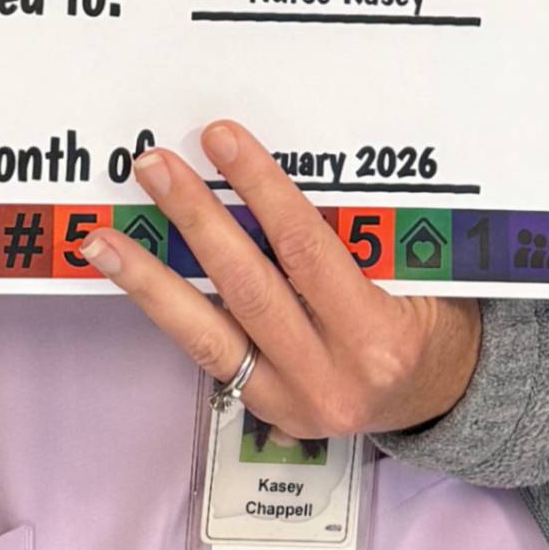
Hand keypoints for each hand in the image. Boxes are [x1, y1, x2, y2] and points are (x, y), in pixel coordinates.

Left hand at [83, 123, 483, 439]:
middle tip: (155, 167)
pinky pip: (209, 353)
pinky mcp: (267, 409)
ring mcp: (293, 401)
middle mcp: (331, 377)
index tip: (223, 140)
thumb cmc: (437, 319)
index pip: (306, 250)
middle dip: (196, 221)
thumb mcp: (422, 273)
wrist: (447, 398)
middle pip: (249, 287)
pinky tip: (132, 278)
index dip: (261, 190)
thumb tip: (280, 178)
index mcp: (380, 337)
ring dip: (150, 280)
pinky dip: (168, 312)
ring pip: (208, 333)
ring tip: (101, 240)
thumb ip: (363, 239)